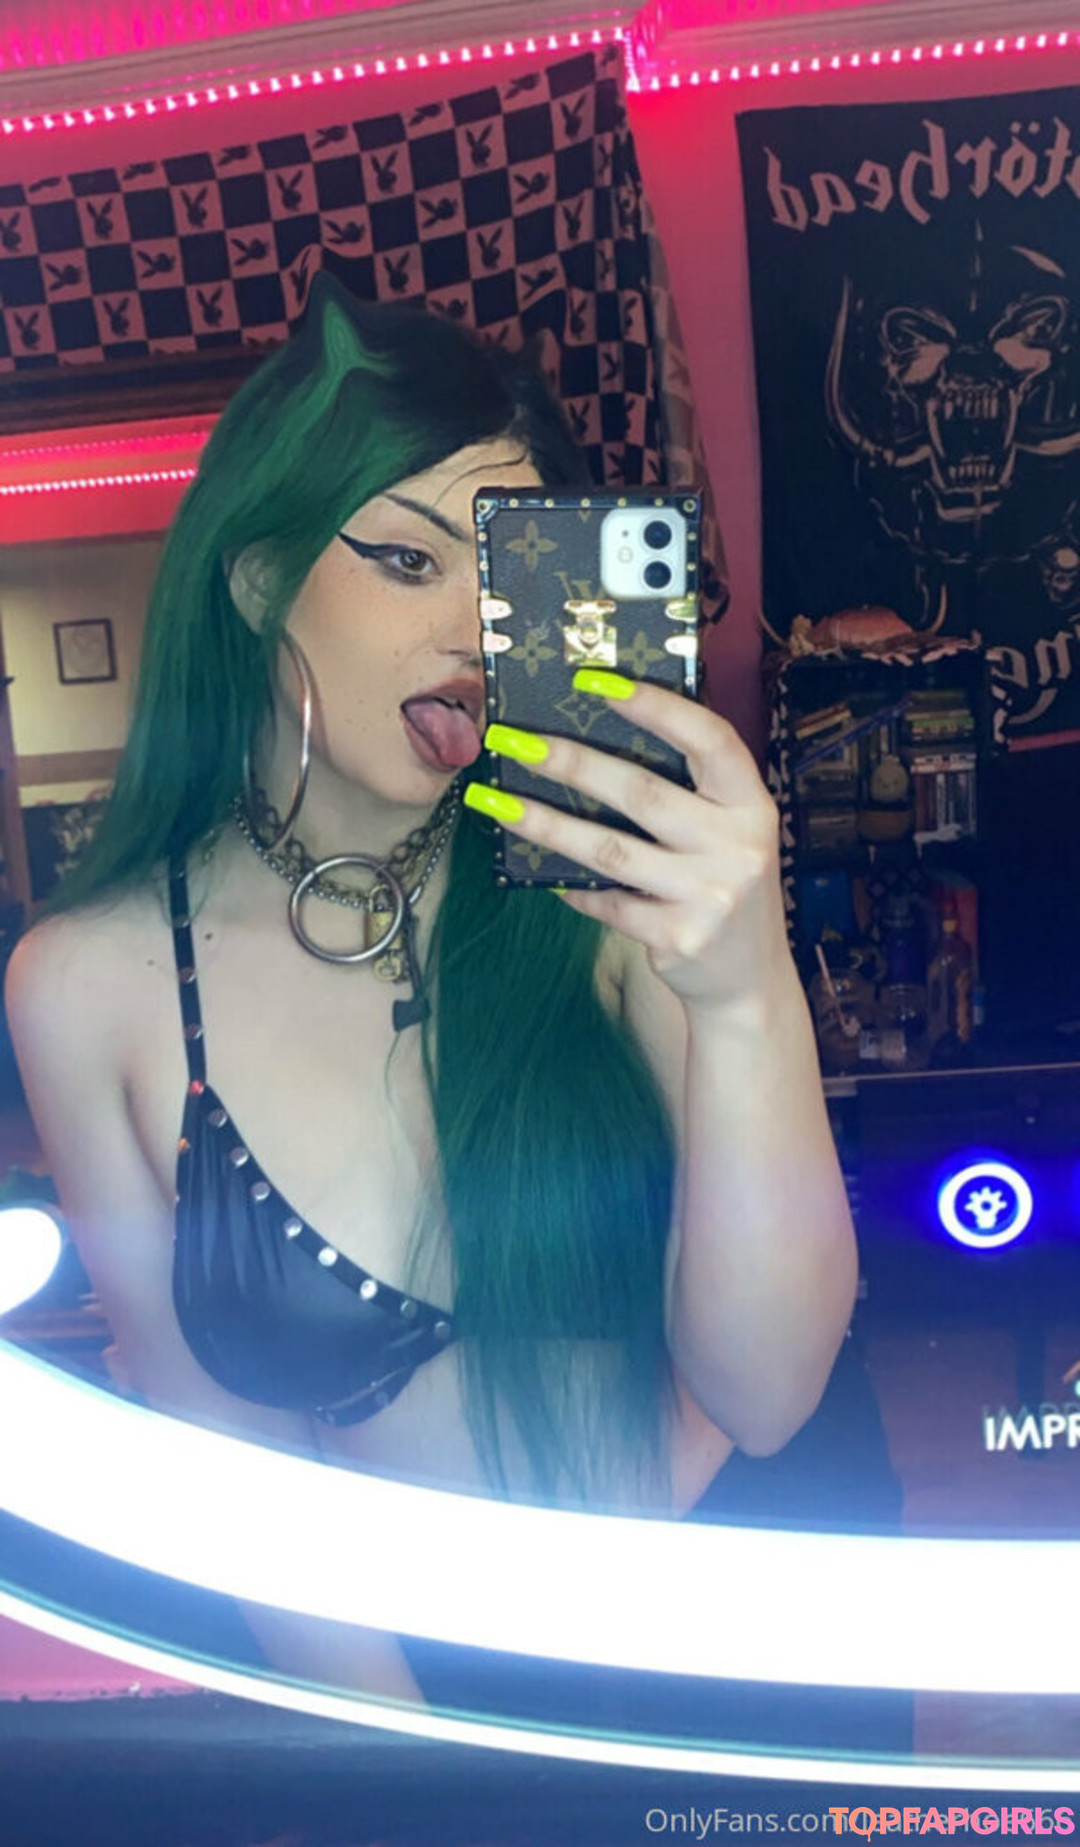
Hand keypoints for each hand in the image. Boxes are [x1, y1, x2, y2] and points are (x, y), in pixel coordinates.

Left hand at [465, 670, 790, 1015]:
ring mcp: (709, 895)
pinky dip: (572, 888)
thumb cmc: (722, 886)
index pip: (708, 740)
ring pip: (609, 849)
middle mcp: (738, 846)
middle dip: (570, 761)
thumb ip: (689, 793)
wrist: (749, 980)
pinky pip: (606, 902)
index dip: (655, 706)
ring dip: (545, 822)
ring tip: (495, 800)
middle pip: (641, 792)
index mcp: (752, 805)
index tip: (594, 680)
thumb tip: (597, 737)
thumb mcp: (727, 834)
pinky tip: (545, 876)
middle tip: (512, 740)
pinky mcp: (678, 937)